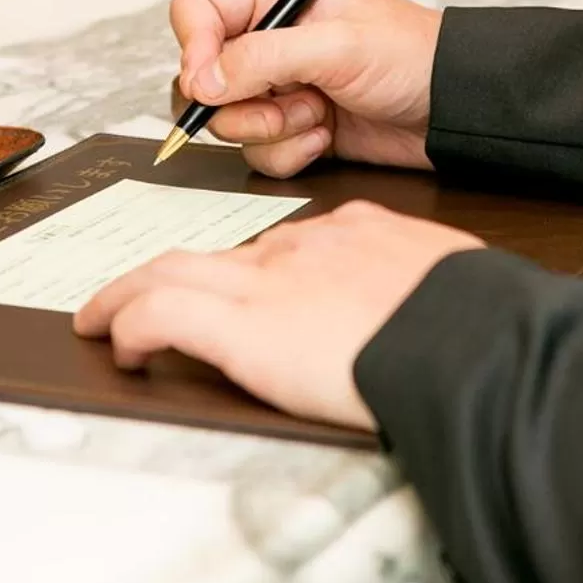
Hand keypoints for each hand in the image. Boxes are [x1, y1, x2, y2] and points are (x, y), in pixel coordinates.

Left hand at [73, 202, 482, 430]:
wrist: (475, 343)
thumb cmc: (482, 328)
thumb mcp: (460, 289)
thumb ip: (423, 293)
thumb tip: (426, 318)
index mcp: (356, 234)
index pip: (280, 246)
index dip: (244, 272)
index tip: (235, 291)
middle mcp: (302, 249)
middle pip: (214, 252)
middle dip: (167, 273)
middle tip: (132, 294)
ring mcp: (268, 282)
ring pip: (168, 270)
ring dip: (125, 295)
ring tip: (100, 317)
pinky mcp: (242, 322)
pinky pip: (159, 311)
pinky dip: (128, 324)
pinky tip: (119, 347)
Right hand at [170, 0, 441, 177]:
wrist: (456, 109)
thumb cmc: (413, 56)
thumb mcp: (337, 46)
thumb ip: (262, 58)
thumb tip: (200, 82)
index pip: (197, 12)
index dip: (193, 48)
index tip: (208, 82)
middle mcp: (269, 42)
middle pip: (201, 78)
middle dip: (236, 104)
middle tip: (280, 106)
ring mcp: (279, 89)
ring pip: (229, 122)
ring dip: (271, 129)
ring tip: (318, 116)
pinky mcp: (294, 130)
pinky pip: (260, 153)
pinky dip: (291, 152)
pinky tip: (328, 138)